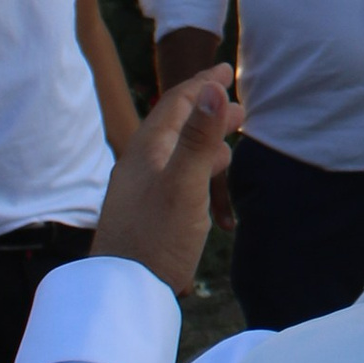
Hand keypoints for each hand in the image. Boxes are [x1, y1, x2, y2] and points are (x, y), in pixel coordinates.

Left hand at [93, 73, 238, 302]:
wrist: (122, 292)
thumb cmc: (155, 238)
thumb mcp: (184, 184)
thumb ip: (198, 137)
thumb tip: (214, 88)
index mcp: (146, 150)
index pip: (176, 103)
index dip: (202, 84)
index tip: (227, 70)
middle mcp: (138, 165)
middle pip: (174, 126)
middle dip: (206, 112)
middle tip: (240, 112)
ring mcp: (139, 190)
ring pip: (174, 153)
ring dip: (202, 142)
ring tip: (229, 146)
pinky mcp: (144, 213)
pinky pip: (173, 175)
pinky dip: (195, 168)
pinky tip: (205, 188)